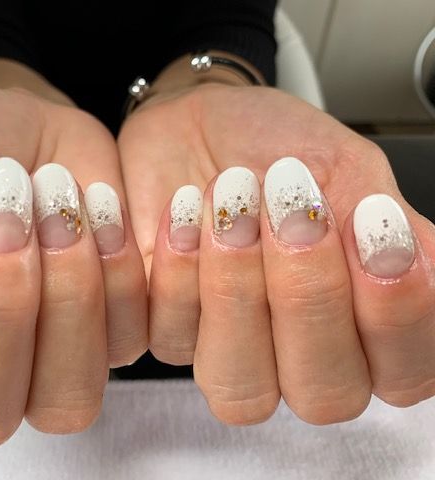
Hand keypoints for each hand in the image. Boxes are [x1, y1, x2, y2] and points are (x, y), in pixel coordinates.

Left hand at [119, 80, 434, 424]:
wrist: (195, 119)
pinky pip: (169, 339)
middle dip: (310, 299)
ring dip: (237, 292)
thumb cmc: (272, 148)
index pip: (402, 374)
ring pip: (239, 387)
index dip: (395, 317)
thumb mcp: (345, 171)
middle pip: (322, 395)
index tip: (376, 231)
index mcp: (358, 326)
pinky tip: (183, 211)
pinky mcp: (164, 330)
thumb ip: (387, 228)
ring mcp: (227, 350)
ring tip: (234, 209)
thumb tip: (419, 266)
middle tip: (295, 212)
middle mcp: (295, 353)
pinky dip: (178, 271)